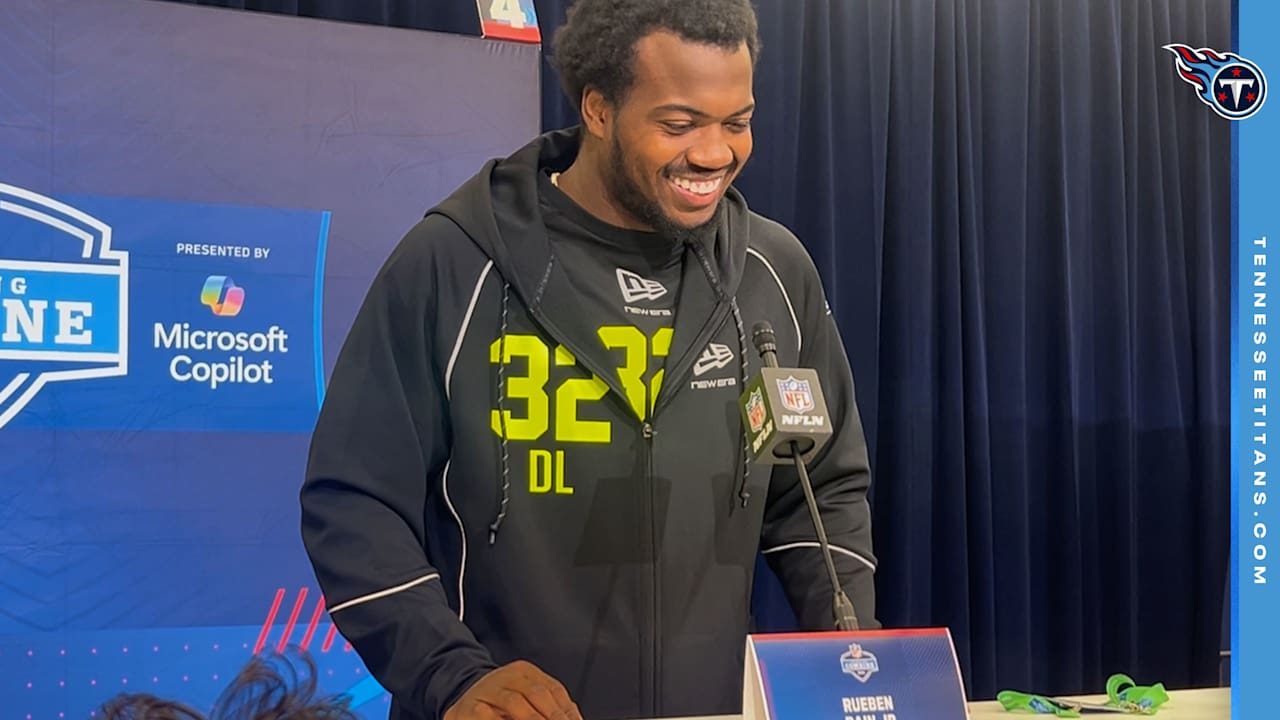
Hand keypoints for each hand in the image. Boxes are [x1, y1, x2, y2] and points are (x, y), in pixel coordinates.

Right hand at [444, 661, 582, 719]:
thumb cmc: (499, 704)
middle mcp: (506, 676)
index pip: (553, 689)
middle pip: (536, 694)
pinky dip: (499, 719)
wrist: (461, 703)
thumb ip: (548, 707)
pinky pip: (487, 715)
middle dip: (553, 716)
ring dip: (532, 719)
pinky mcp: (469, 706)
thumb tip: (573, 718)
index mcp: (524, 671)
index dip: (567, 709)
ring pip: (514, 703)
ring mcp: (487, 689)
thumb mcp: (525, 698)